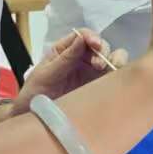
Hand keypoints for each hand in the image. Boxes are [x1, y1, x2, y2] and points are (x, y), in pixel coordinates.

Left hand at [8, 29, 125, 116]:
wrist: (33, 118)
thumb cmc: (35, 93)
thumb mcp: (46, 74)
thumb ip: (64, 58)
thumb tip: (82, 38)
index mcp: (65, 50)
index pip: (83, 35)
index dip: (91, 37)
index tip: (95, 44)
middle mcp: (81, 58)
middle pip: (100, 46)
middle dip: (104, 51)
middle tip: (99, 65)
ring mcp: (91, 73)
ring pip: (111, 59)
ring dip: (115, 61)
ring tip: (112, 70)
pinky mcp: (99, 88)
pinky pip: (113, 78)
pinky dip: (119, 75)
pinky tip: (116, 80)